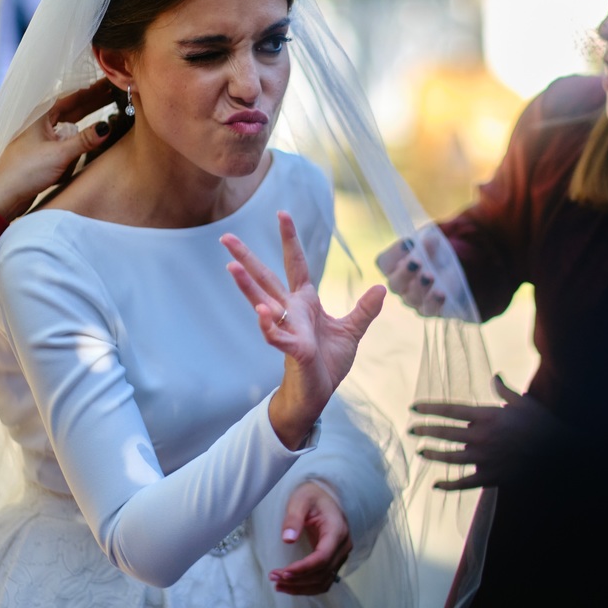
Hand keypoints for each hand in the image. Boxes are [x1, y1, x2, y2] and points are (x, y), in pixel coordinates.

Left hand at [0, 79, 113, 220]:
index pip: (73, 97)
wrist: (4, 194)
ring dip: (87, 114)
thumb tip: (106, 127)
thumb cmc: (26, 171)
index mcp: (42, 116)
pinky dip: (79, 130)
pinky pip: (66, 135)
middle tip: (114, 92)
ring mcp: (42, 137)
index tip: (110, 82)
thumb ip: (84, 140)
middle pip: (73, 107)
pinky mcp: (43, 151)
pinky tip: (86, 132)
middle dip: (93, 100)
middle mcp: (42, 123)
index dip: (93, 90)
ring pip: (70, 120)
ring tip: (105, 107)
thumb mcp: (59, 154)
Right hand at [221, 211, 385, 448]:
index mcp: (305, 302)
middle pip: (266, 279)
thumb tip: (381, 288)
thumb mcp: (352, 331)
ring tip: (230, 267)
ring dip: (247, 287)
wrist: (318, 393)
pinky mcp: (293, 350)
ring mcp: (289, 329)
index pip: (295, 264)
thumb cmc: (328, 363)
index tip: (282, 213)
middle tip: (226, 238)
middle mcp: (292, 312)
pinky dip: (268, 325)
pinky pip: (277, 336)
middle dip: (247, 258)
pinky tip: (261, 313)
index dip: (289, 239)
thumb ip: (364, 309)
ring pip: (263, 303)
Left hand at [269, 481, 351, 594]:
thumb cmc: (311, 496)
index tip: (283, 572)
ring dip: (301, 587)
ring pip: (324, 580)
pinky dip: (308, 587)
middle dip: (297, 579)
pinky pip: (324, 580)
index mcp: (337, 529)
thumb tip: (287, 539)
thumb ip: (293, 518)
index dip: (303, 568)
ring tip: (278, 585)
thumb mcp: (300, 500)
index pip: (323, 557)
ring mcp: (340, 554)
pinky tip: (290, 586)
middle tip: (274, 577)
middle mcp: (343, 545)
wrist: (321, 496)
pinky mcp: (334, 560)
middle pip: (322, 572)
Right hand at [376, 226, 474, 319]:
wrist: (449, 272)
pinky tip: (441, 293)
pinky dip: (434, 302)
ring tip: (430, 276)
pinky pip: (428, 310)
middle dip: (405, 273)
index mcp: (393, 266)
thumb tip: (429, 241)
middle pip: (394, 284)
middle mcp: (399, 285)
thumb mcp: (431, 244)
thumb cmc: (432, 254)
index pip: (385, 262)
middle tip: (416, 262)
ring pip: (411, 298)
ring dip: (420, 287)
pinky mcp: (428, 310)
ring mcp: (412, 299)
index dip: (395, 253)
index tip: (410, 241)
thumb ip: (429, 242)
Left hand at [410, 374, 567, 489]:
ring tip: (420, 452)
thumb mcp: (523, 402)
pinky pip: (464, 482)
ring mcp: (485, 458)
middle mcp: (482, 436)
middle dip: (425, 430)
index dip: (429, 408)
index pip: (450, 410)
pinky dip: (448, 485)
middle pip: (445, 433)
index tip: (413, 408)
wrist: (559, 453)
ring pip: (450, 457)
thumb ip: (504, 390)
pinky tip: (436, 484)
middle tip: (411, 430)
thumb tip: (495, 376)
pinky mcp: (491, 477)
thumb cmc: (542, 424)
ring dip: (433, 454)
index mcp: (487, 416)